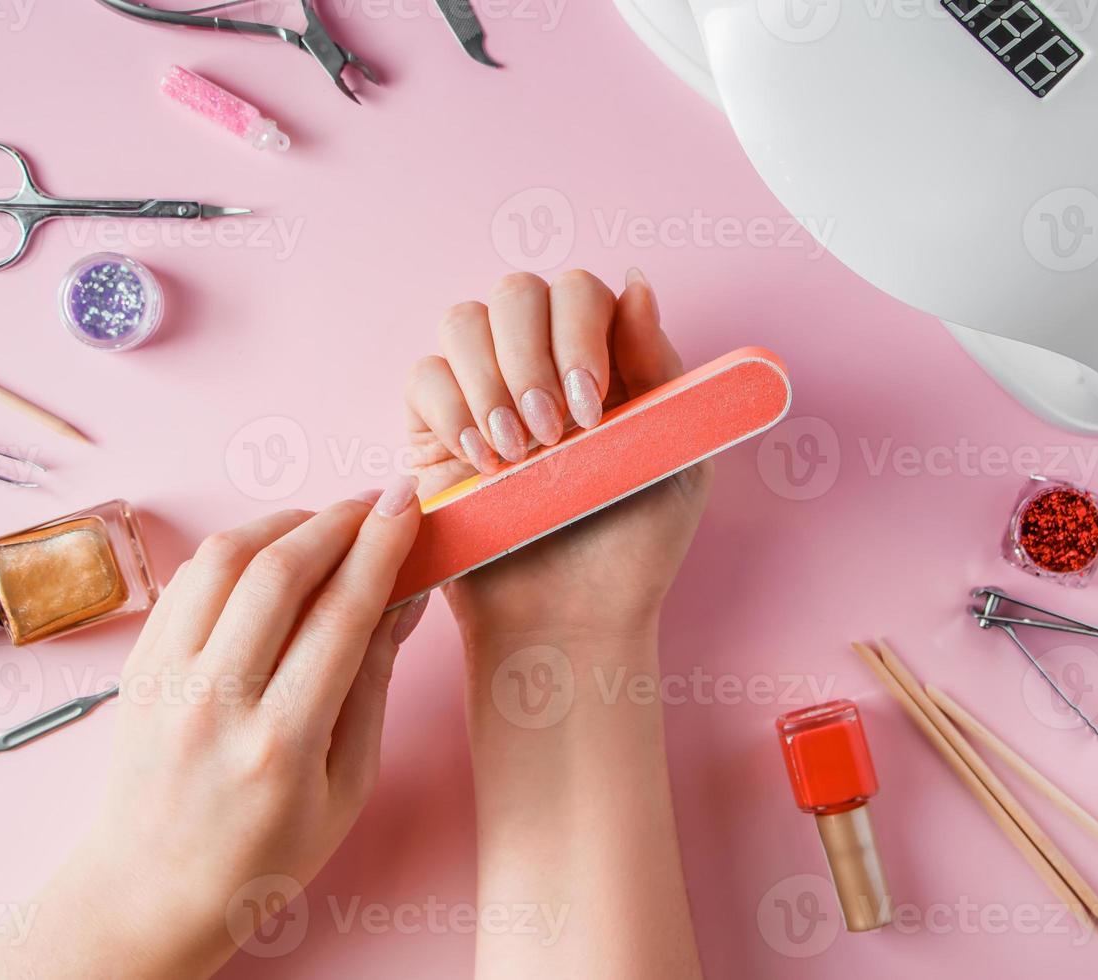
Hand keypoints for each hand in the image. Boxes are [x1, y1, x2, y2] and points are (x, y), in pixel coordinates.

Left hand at [0, 486, 424, 978]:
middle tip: (376, 502)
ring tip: (323, 525)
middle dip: (337, 520)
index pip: (340, 614)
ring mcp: (164, 679)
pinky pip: (187, 580)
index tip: (408, 504)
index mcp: (280, 744)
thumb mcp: (347, 786)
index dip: (382, 546)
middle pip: (278, 571)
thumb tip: (401, 598)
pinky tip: (269, 556)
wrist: (153, 889)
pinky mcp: (136, 666)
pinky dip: (235, 551)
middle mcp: (213, 701)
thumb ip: (371, 685)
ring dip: (282, 524)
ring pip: (222, 559)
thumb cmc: (263, 853)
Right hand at [404, 268, 711, 644]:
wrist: (573, 622)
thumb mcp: (675, 455)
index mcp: (604, 360)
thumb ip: (658, 365)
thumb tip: (634, 279)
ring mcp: (483, 392)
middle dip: (531, 355)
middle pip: (517, 291)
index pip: (580, 291)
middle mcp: (540, 364)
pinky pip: (422, 376)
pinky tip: (482, 462)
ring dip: (490, 381)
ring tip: (517, 455)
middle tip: (552, 433)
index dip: (580, 331)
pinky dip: (451, 411)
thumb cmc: (634, 548)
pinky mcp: (432, 431)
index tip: (593, 406)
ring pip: (462, 320)